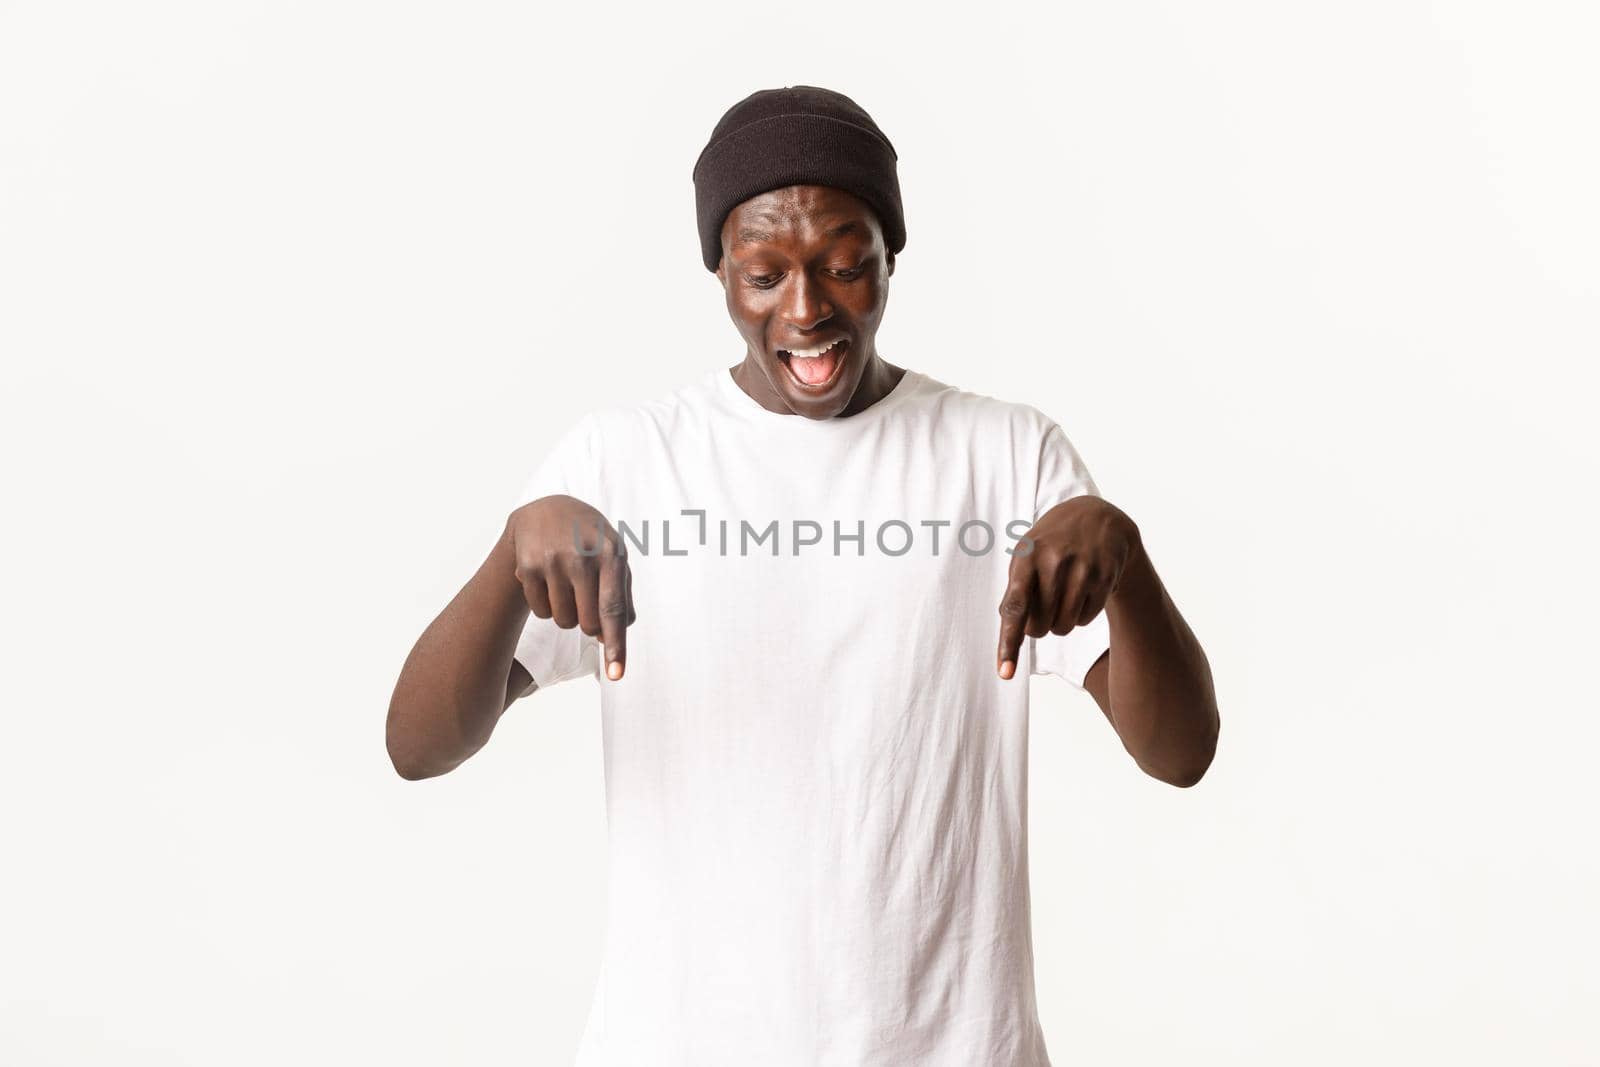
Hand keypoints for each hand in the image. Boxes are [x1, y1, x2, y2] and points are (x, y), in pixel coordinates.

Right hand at [505, 494, 636, 679]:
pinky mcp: (528, 566)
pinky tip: (549, 582)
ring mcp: (552, 560)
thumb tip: (609, 638)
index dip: (616, 644)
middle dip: (589, 624)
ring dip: (567, 614)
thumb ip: (621, 598)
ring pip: (563, 621)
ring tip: (568, 585)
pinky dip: (547, 606)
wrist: (547, 510)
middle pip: (587, 623)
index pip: (613, 608)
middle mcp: (581, 555)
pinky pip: (541, 612)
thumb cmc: (590, 542)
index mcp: (612, 553)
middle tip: (586, 601)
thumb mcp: (614, 558)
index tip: (616, 675)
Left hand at [997, 495, 1139, 679]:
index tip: (1004, 673)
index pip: (1015, 607)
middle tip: (1044, 603)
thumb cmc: (1052, 543)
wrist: (1099, 518)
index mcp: (1027, 556)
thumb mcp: (1027, 555)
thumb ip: (1015, 591)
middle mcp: (1054, 561)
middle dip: (1039, 625)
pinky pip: (1085, 620)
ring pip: (1063, 628)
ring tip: (1063, 595)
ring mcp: (1082, 569)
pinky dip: (1081, 614)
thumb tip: (1009, 627)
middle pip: (1040, 626)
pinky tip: (1083, 590)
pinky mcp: (1105, 578)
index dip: (1008, 643)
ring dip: (1060, 622)